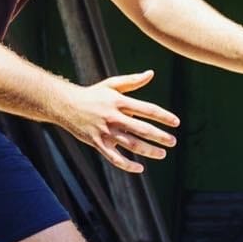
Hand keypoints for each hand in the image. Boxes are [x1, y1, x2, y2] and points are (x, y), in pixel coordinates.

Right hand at [60, 69, 179, 172]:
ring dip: (148, 151)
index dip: (163, 116)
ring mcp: (105, 132)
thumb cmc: (93, 94)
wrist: (65, 105)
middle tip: (173, 142)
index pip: (147, 109)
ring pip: (131, 145)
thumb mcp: (112, 84)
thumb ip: (132, 81)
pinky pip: (114, 158)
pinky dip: (127, 165)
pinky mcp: (97, 143)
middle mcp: (114, 117)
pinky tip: (140, 168)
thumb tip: (151, 73)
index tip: (176, 123)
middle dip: (159, 136)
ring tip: (162, 154)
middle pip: (142, 129)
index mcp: (119, 102)